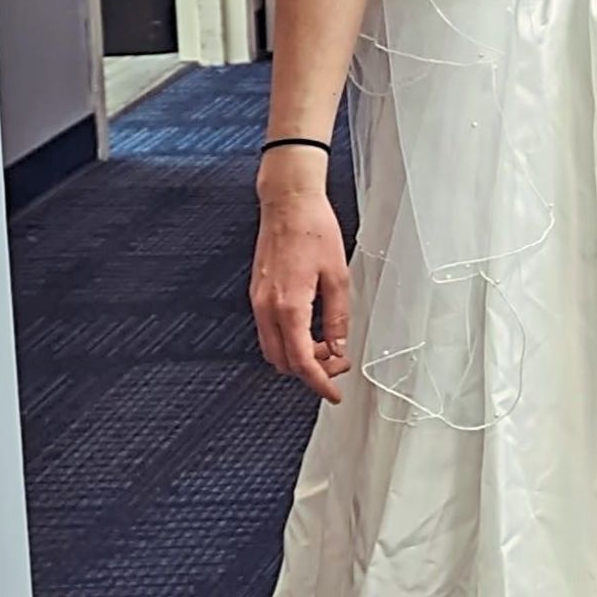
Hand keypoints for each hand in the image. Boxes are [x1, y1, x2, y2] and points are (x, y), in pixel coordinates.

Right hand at [252, 153, 352, 401]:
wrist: (288, 203)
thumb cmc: (314, 231)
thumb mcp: (338, 276)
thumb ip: (337, 318)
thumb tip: (339, 349)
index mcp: (288, 306)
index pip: (301, 360)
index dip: (318, 382)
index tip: (333, 393)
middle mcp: (266, 308)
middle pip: (283, 361)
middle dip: (310, 370)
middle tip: (339, 363)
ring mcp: (258, 301)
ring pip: (274, 348)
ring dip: (299, 356)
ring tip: (329, 346)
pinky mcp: (258, 294)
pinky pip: (270, 331)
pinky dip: (290, 340)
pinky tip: (313, 330)